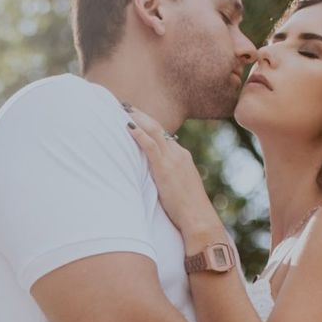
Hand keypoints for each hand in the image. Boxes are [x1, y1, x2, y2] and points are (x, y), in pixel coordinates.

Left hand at [122, 105, 222, 240]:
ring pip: (154, 131)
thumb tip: (153, 176)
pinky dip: (139, 135)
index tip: (134, 115)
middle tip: (124, 104)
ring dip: (137, 118)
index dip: (147, 124)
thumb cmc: (187, 209)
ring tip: (122, 108)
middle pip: (157, 127)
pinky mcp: (165, 169)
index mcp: (181, 157)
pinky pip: (151, 146)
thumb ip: (166, 177)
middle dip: (140, 114)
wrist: (198, 218)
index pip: (162, 135)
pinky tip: (128, 127)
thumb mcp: (177, 187)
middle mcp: (178, 154)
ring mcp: (173, 160)